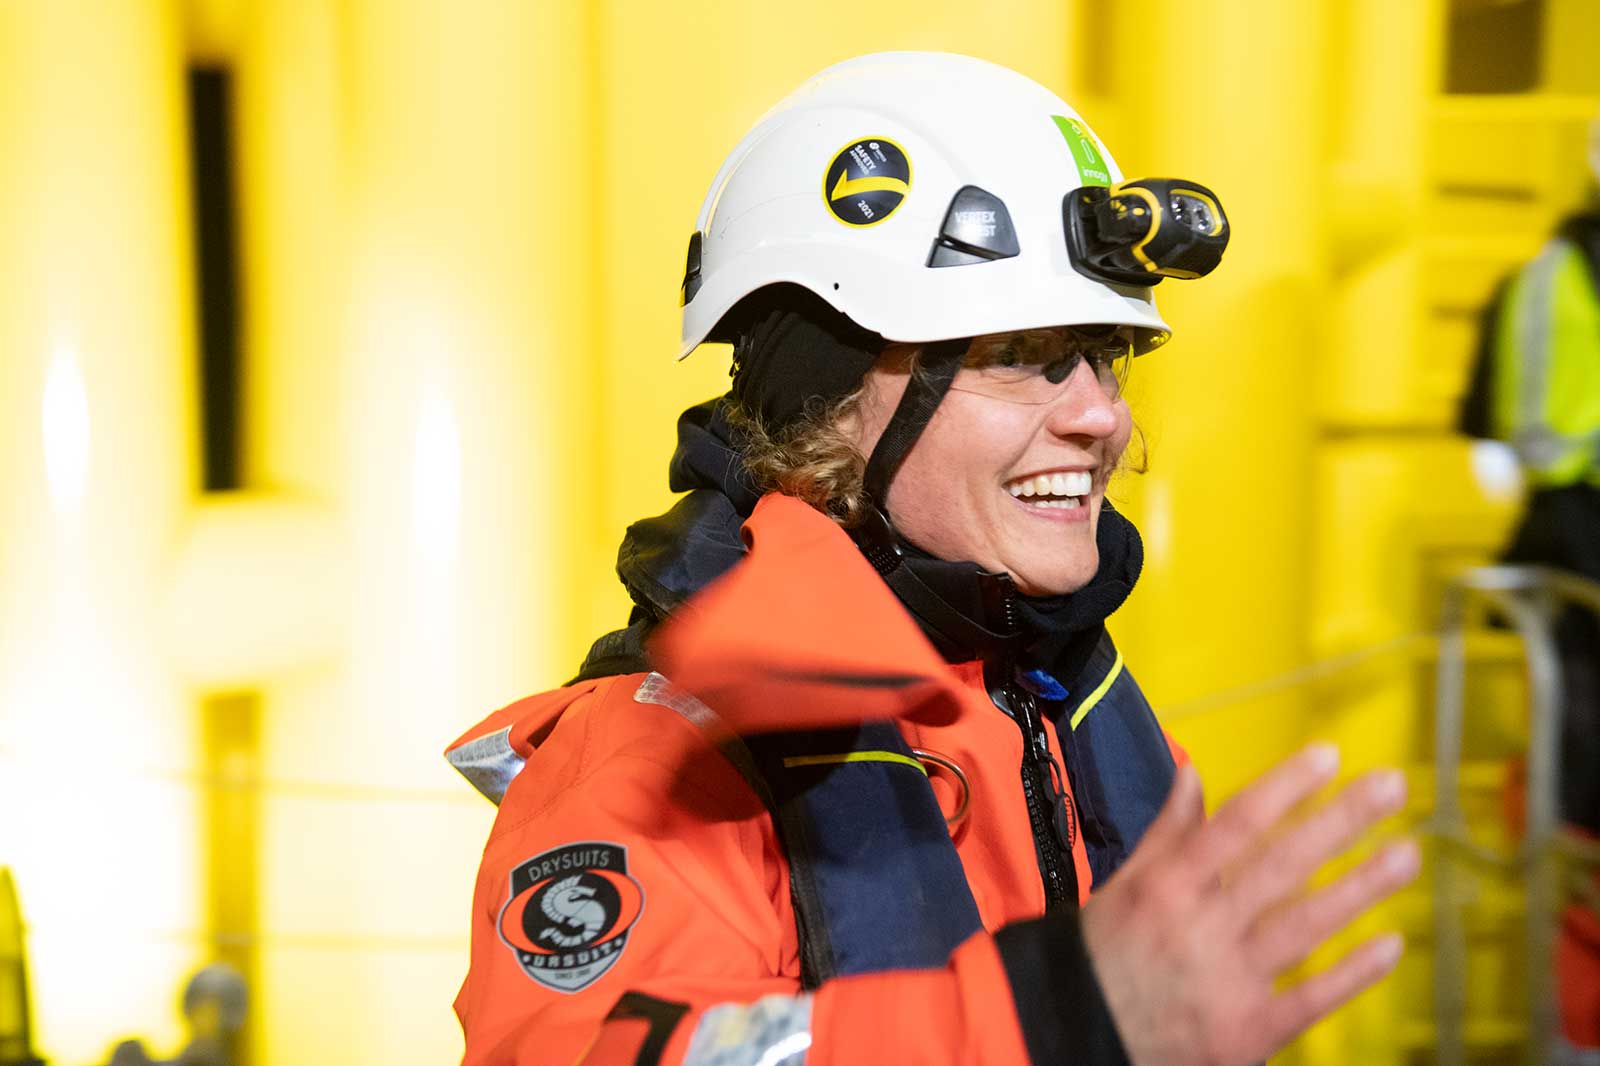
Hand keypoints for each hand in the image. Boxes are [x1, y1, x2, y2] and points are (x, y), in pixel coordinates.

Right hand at [1080, 745, 1418, 1065]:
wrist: (1083, 1032)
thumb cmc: (1106, 952)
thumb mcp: (1127, 883)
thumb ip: (1168, 831)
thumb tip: (1192, 774)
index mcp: (1168, 885)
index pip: (1235, 823)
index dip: (1284, 787)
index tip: (1327, 757)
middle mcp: (1200, 926)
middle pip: (1280, 864)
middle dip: (1339, 822)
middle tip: (1388, 788)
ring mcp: (1228, 980)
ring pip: (1305, 926)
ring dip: (1361, 888)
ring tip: (1405, 854)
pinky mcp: (1248, 1031)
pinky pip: (1311, 998)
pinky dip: (1353, 973)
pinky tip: (1390, 943)